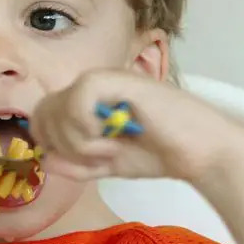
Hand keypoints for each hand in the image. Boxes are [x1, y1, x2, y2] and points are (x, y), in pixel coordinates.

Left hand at [30, 70, 243, 182]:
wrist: (201, 152)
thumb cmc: (158, 154)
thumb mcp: (106, 164)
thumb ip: (75, 165)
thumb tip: (45, 159)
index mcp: (86, 101)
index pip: (42, 115)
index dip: (49, 142)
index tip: (75, 161)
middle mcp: (90, 85)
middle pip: (43, 112)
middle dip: (62, 145)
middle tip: (94, 158)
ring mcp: (103, 79)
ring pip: (57, 108)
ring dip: (78, 142)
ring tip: (110, 150)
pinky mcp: (116, 79)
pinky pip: (76, 101)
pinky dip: (87, 130)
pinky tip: (112, 139)